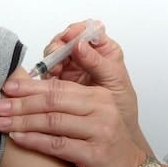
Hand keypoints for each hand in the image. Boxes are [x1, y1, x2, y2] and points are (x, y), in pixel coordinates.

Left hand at [0, 76, 145, 166]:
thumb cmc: (106, 146)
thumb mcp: (91, 118)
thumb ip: (68, 105)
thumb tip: (29, 96)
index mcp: (99, 95)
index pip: (59, 86)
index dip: (30, 85)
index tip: (8, 86)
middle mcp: (101, 108)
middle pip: (53, 100)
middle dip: (21, 102)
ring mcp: (100, 130)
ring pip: (53, 121)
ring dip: (22, 121)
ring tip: (1, 122)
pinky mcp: (96, 153)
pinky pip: (57, 144)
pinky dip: (34, 140)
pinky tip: (17, 137)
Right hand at [41, 21, 140, 136]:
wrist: (113, 136)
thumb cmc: (121, 107)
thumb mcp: (115, 83)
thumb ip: (99, 63)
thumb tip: (80, 44)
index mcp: (103, 50)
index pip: (88, 30)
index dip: (78, 30)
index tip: (71, 36)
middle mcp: (85, 55)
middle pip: (67, 39)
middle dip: (60, 44)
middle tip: (57, 53)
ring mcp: (70, 68)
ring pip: (55, 53)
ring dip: (51, 58)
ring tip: (54, 69)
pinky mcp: (58, 81)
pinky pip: (47, 71)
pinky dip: (45, 72)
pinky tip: (49, 78)